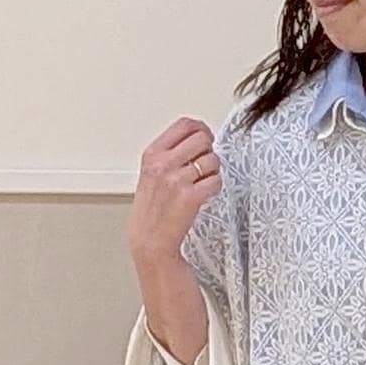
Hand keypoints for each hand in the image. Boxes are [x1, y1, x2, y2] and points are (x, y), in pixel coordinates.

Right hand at [127, 117, 221, 271]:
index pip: (185, 124)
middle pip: (202, 138)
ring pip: (213, 160)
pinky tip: (204, 194)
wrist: (150, 240)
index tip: (204, 138)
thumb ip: (170, 153)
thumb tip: (198, 137)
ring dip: (212, 171)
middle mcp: (164, 163)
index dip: (201, 129)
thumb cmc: (152, 209)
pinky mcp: (191, 197)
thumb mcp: (151, 172)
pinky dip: (214, 187)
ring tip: (201, 182)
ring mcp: (177, 180)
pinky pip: (216, 181)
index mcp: (153, 153)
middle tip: (204, 163)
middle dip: (208, 149)